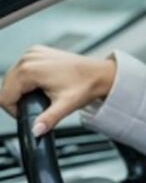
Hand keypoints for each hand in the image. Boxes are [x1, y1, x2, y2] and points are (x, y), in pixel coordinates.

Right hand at [0, 45, 115, 135]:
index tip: (28, 113)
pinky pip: (22, 68)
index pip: (5, 96)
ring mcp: (32, 53)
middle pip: (7, 86)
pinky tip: (42, 85)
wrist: (100, 74)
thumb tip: (35, 131)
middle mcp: (28, 58)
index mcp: (29, 69)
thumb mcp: (66, 105)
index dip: (13, 110)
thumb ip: (48, 119)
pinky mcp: (37, 52)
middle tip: (37, 106)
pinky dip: (28, 79)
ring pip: (13, 77)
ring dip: (22, 89)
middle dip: (18, 99)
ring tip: (41, 96)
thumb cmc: (86, 85)